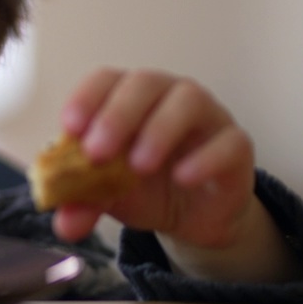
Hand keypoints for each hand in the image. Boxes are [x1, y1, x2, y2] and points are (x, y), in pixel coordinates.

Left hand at [50, 68, 301, 282]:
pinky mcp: (236, 146)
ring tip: (138, 167)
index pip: (106, 80)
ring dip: (159, 130)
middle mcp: (167, 96)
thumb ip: (84, 203)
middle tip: (97, 152)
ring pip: (189, 100)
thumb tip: (65, 223)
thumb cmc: (143, 188)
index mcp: (127, 99)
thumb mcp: (107, 196)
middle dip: (117, 115)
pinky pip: (228, 141)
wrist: (191, 217)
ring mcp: (206, 117)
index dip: (86, 98)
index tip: (69, 128)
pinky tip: (183, 178)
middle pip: (144, 83)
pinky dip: (204, 158)